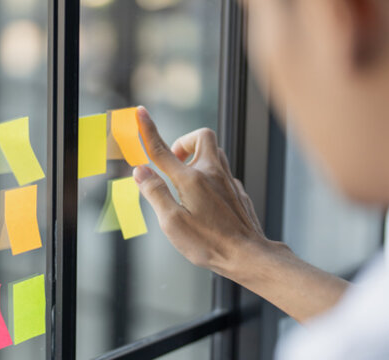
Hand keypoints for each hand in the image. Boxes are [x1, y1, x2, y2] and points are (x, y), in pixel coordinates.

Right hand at [133, 106, 269, 274]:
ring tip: (186, 180)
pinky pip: (224, 173)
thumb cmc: (208, 243)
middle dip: (184, 142)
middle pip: (201, 136)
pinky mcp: (238, 193)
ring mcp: (229, 182)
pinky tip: (205, 198)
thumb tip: (140, 171)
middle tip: (174, 161)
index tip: (140, 113)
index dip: (148, 130)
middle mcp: (212, 174)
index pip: (163, 150)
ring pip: (215, 152)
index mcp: (191, 180)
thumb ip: (155, 193)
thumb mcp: (172, 223)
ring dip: (198, 156)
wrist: (248, 255)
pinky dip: (211, 176)